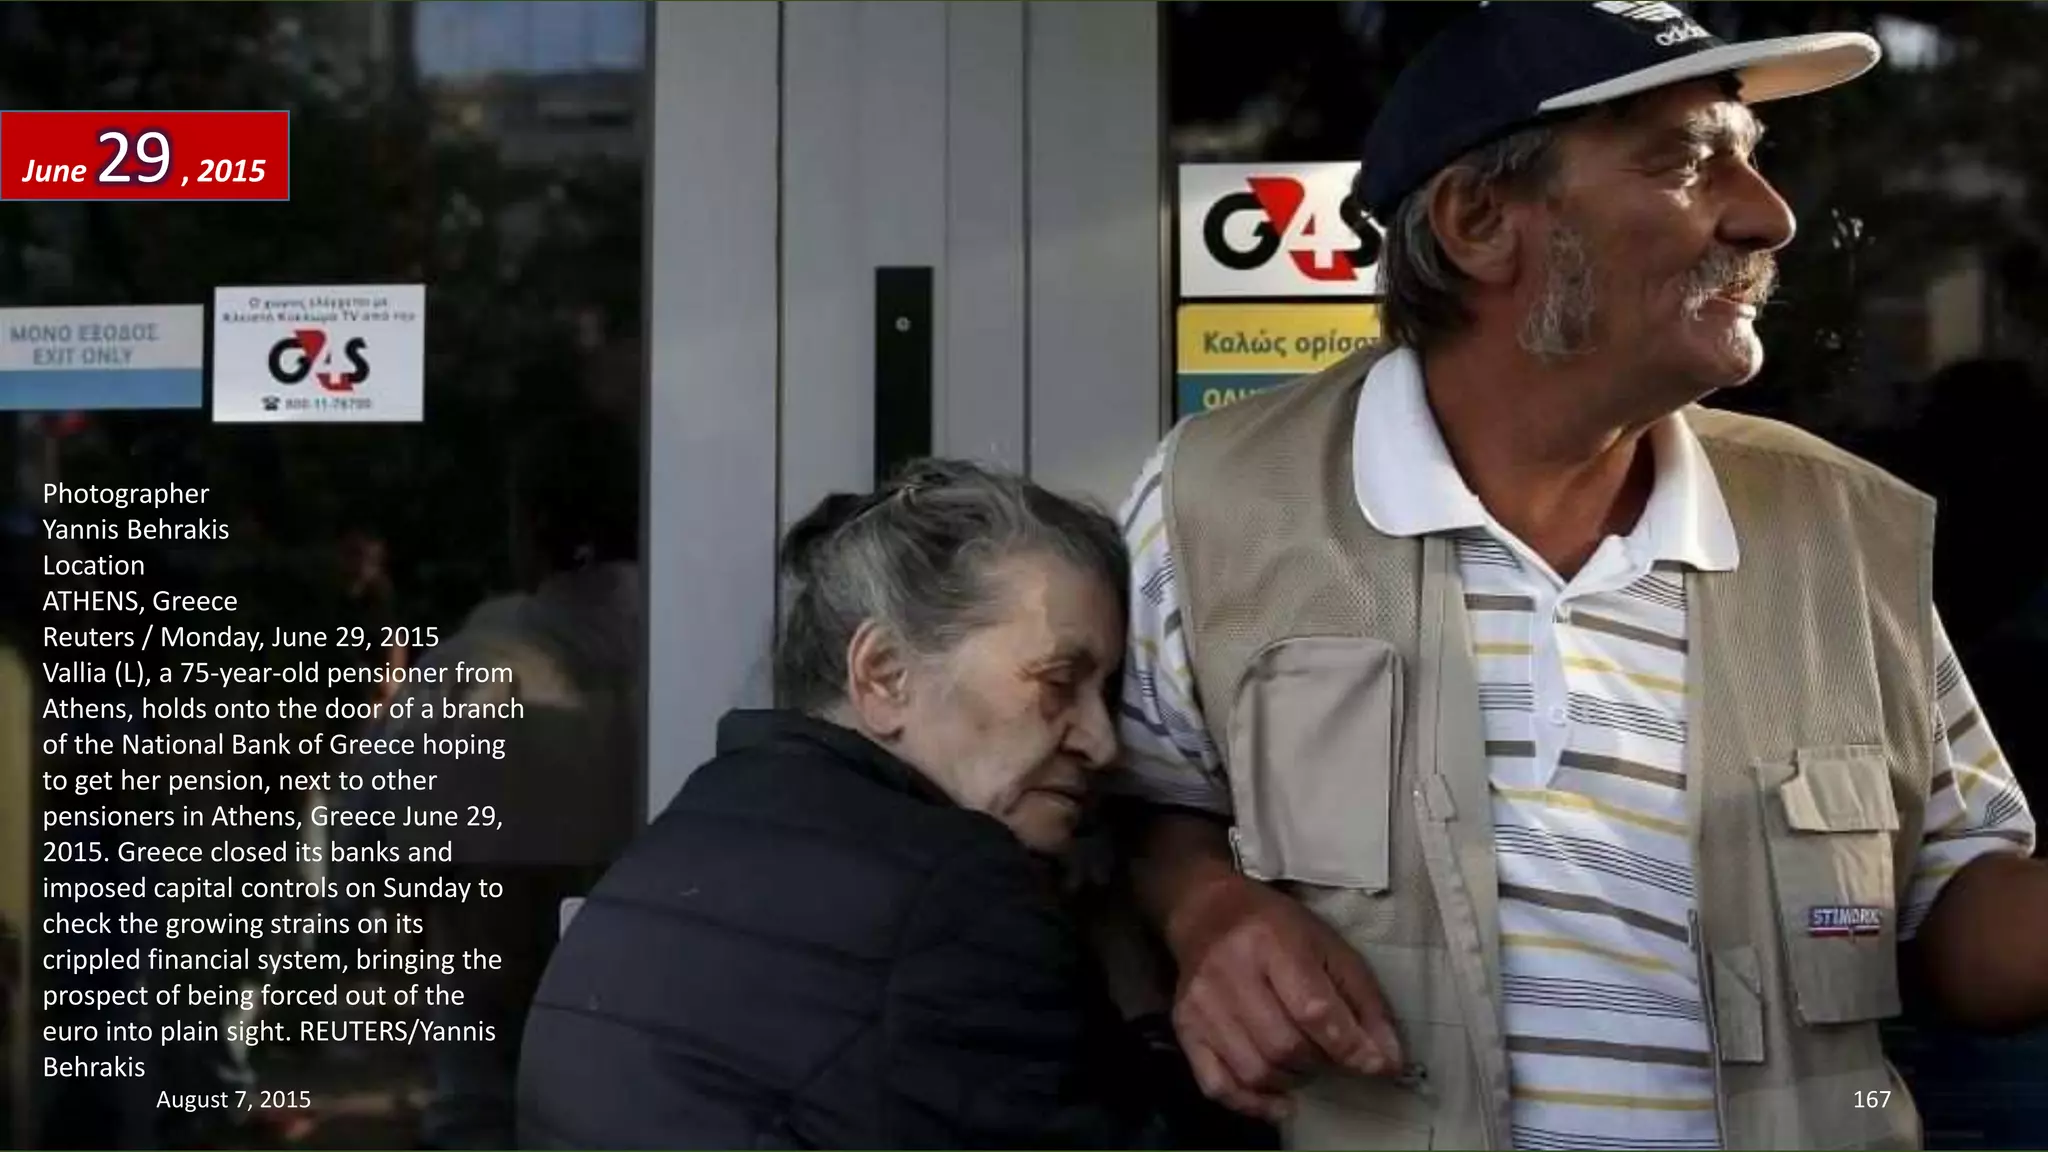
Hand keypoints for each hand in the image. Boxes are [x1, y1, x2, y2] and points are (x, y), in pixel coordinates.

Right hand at [1165, 871, 1403, 1121]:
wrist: (1207, 912)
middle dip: (1321, 1061)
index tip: (1377, 1064)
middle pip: (1284, 1046)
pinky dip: (1253, 1104)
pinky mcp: (1184, 1028)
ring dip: (1292, 1080)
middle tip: (1331, 1052)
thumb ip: (1363, 1002)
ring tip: (1304, 1063)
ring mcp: (1201, 1005)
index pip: (1313, 1010)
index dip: (1350, 1046)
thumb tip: (1387, 1060)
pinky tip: (1279, 1100)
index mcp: (1272, 943)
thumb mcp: (1330, 948)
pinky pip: (1217, 1086)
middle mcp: (1229, 973)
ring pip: (1256, 1071)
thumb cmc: (1277, 928)